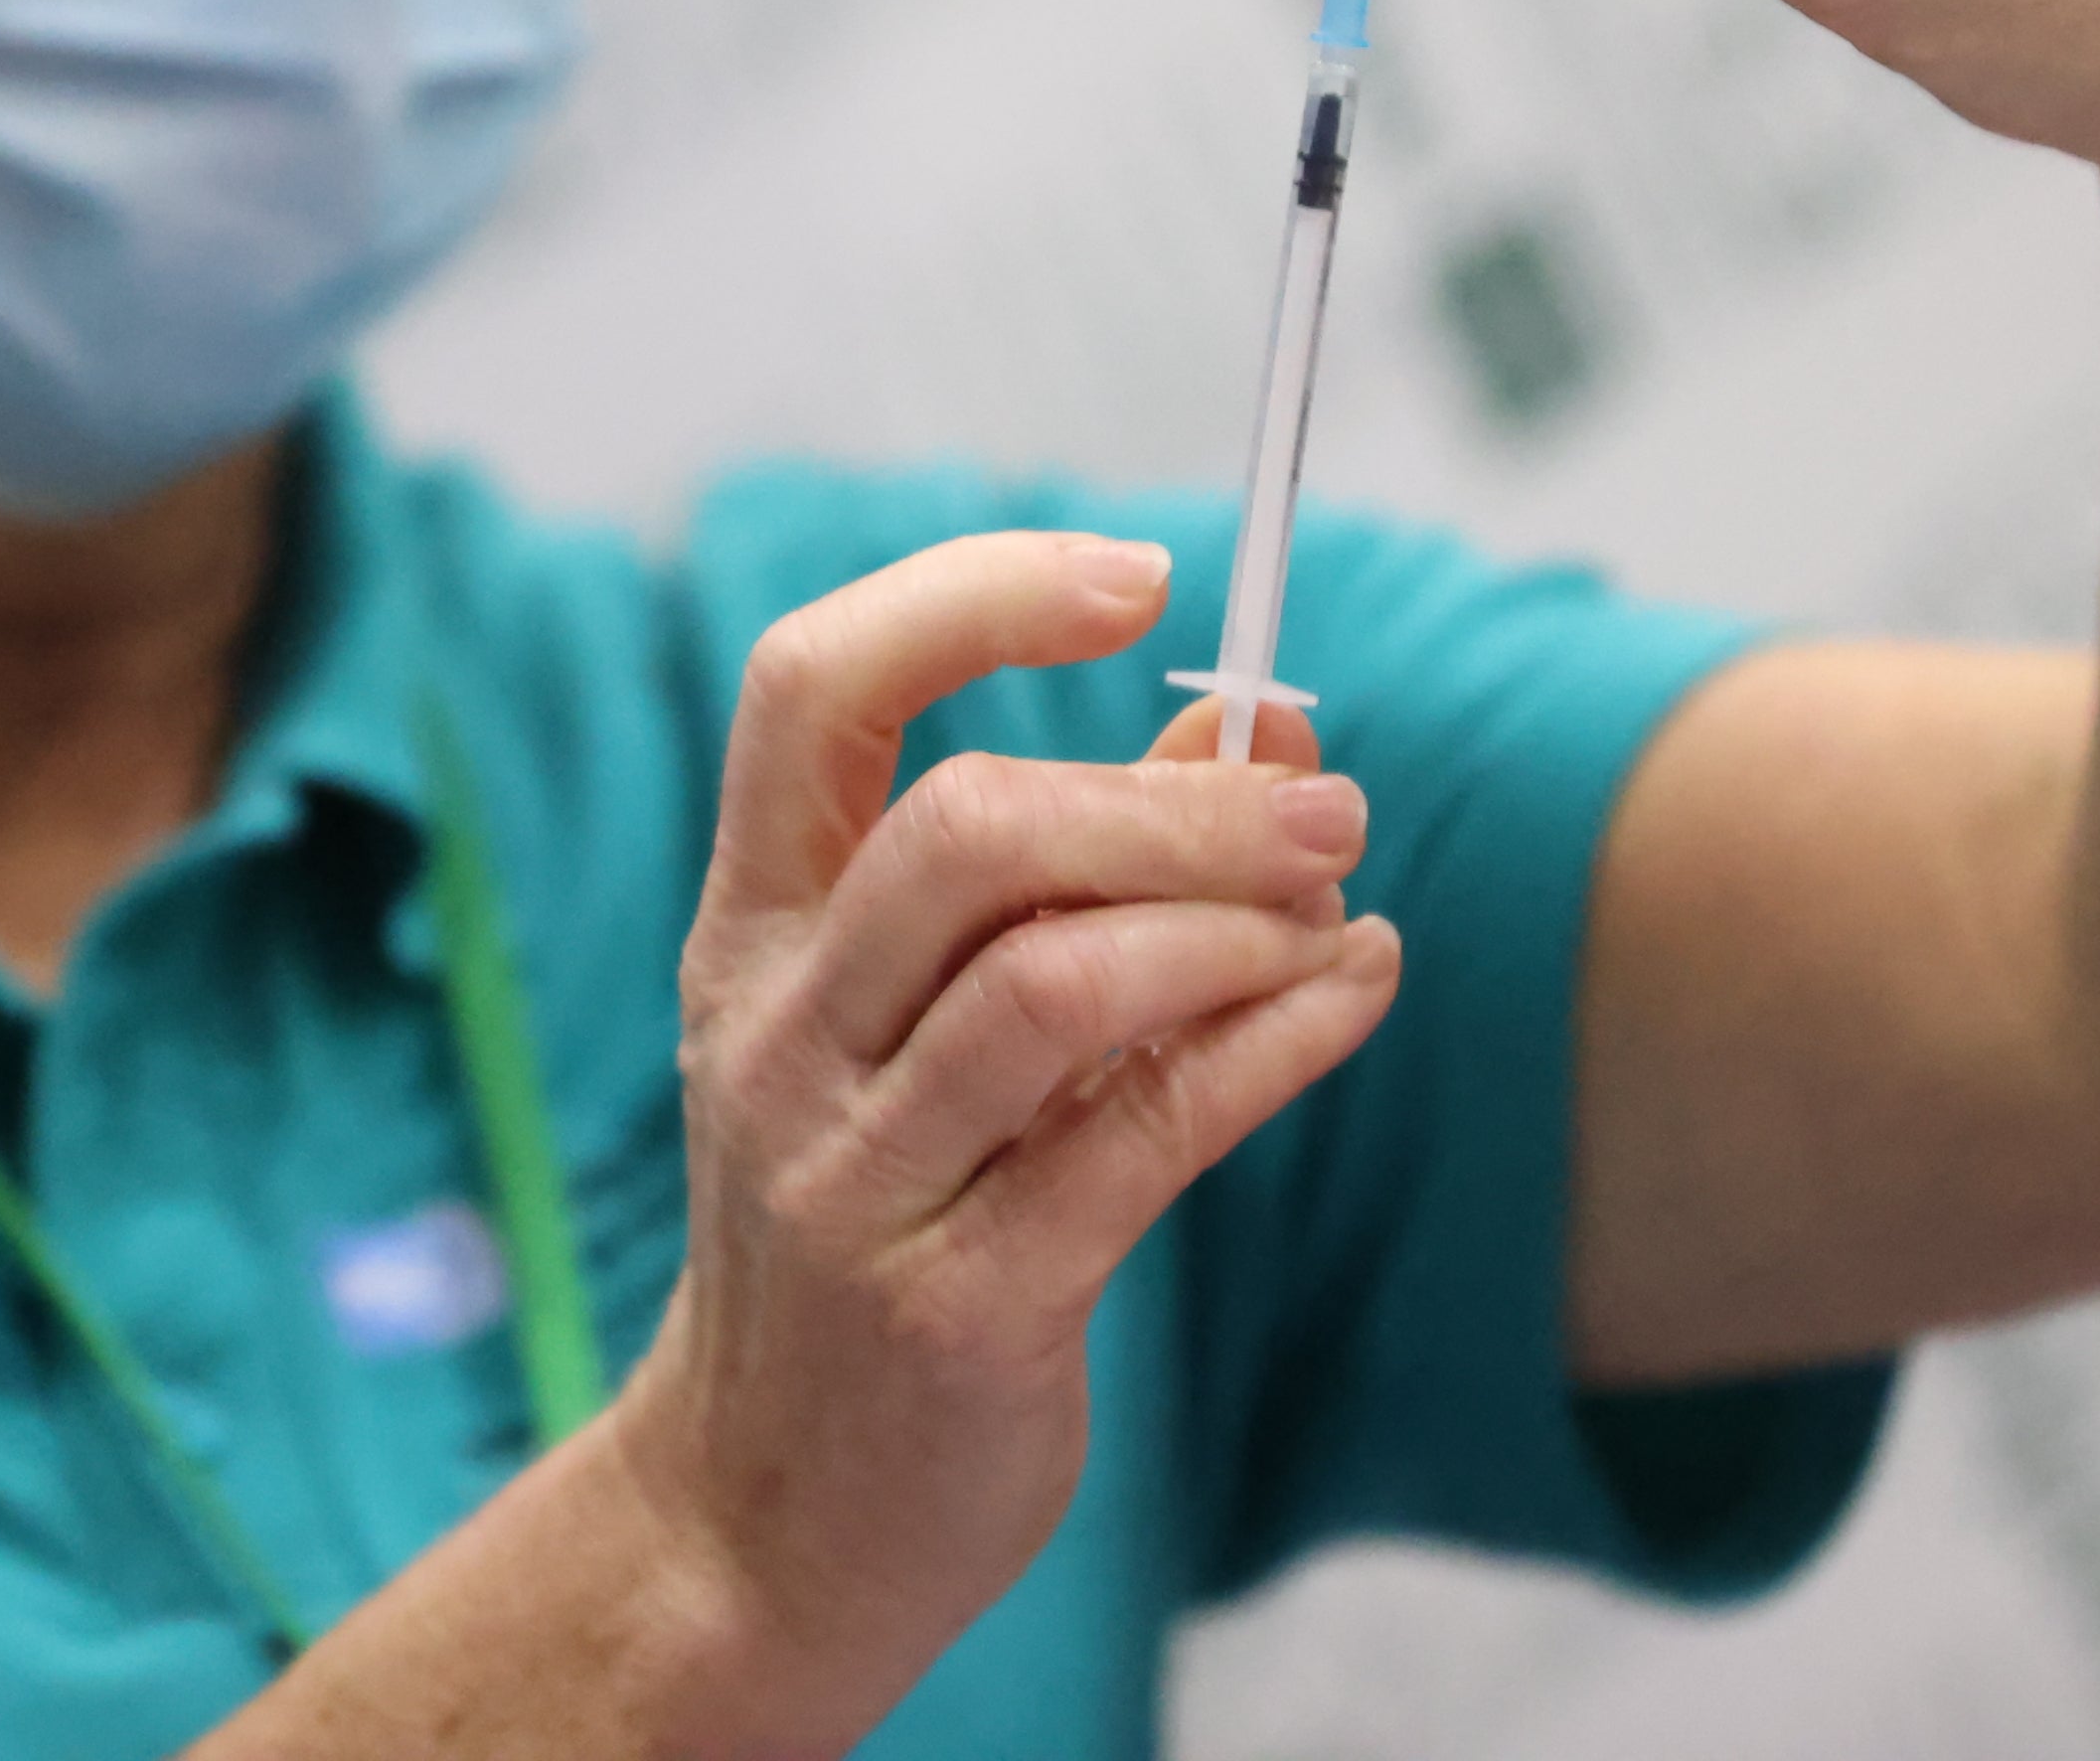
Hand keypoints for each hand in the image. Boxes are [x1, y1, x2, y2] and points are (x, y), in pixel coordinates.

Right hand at [598, 532, 1395, 1752]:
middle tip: (1326, 800)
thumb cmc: (864, 1239)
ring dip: (1234, 923)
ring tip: (1339, 908)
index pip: (811, 689)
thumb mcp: (915, 1043)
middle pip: (966, 829)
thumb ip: (1072, 882)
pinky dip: (1274, 1048)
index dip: (969, 595)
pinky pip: (1141, 1139)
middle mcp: (776, 1038)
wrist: (757, 1523)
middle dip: (1173, 797)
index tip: (1137, 575)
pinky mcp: (956, 1308)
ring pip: (1055, 981)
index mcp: (748, 938)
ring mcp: (851, 1179)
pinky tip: (1351, 1000)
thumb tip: (1260, 728)